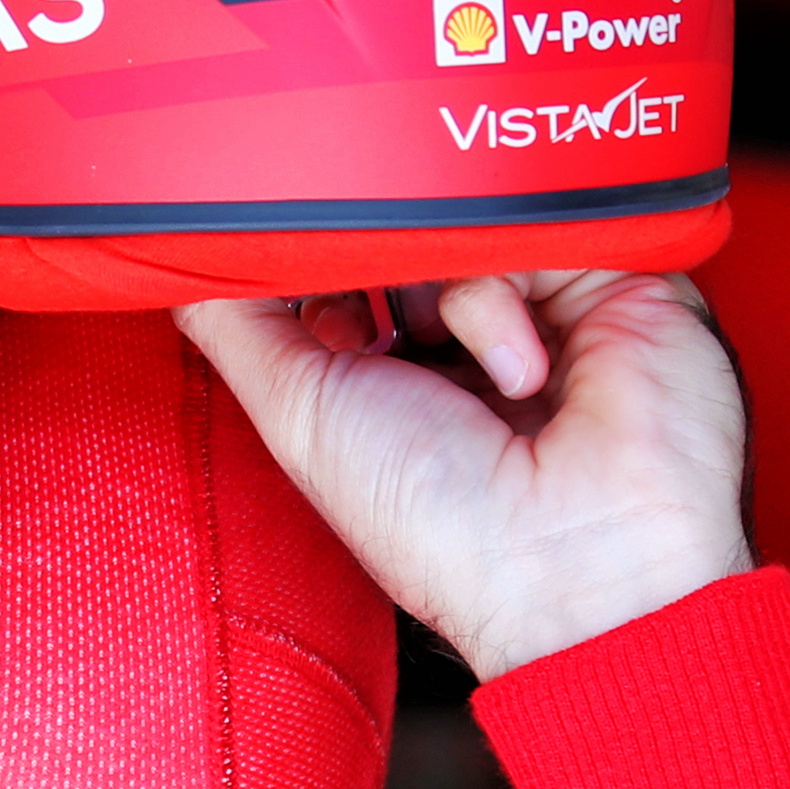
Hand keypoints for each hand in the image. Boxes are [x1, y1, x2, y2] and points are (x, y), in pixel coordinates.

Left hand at [171, 273, 749, 679]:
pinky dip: (502, 303)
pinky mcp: (613, 278)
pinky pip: (532, 233)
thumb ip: (236, 323)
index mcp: (398, 381)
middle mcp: (470, 343)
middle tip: (370, 298)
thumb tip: (176, 247)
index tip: (297, 257)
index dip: (320, 260)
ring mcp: (545, 307)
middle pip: (410, 234)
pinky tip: (521, 377)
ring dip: (445, 294)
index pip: (351, 273)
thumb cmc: (438, 525)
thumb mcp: (299, 415)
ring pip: (467, 224)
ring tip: (467, 379)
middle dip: (382, 260)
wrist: (578, 564)